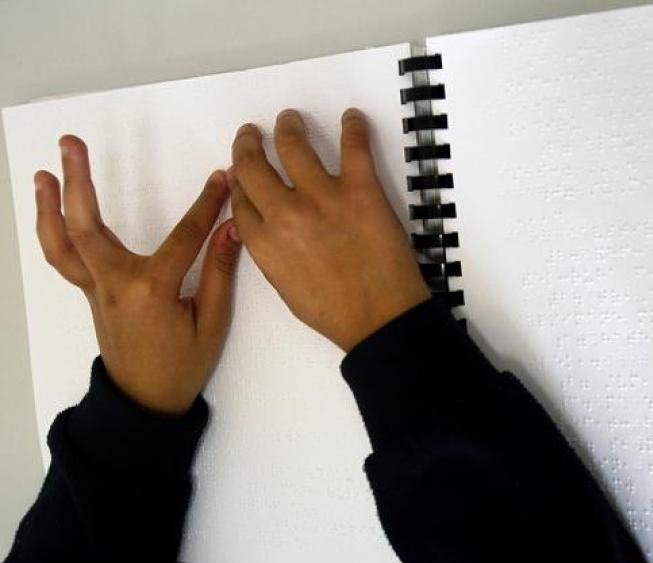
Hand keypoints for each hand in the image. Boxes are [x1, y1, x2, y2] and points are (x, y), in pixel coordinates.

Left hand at [35, 135, 242, 414]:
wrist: (146, 402)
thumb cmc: (182, 366)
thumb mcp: (213, 324)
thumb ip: (221, 273)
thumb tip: (233, 229)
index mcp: (151, 290)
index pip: (184, 236)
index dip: (207, 205)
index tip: (221, 178)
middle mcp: (114, 284)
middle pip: (87, 225)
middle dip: (78, 181)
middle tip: (71, 141)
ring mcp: (96, 289)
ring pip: (62, 242)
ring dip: (50, 205)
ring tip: (45, 171)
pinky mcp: (90, 294)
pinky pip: (63, 258)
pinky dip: (53, 231)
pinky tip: (52, 209)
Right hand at [228, 108, 429, 351]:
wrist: (379, 320)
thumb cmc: (334, 313)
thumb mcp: (285, 286)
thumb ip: (270, 252)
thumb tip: (266, 226)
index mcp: (263, 242)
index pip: (240, 198)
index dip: (238, 179)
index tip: (240, 169)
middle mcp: (284, 214)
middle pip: (254, 167)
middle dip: (248, 145)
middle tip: (252, 134)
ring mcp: (322, 198)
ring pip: (293, 146)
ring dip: (288, 127)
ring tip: (290, 119)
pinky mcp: (360, 190)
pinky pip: (354, 146)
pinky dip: (353, 127)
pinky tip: (351, 117)